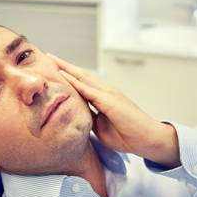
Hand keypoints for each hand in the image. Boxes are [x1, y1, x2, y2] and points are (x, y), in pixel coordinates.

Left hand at [48, 54, 180, 167]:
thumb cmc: (127, 135)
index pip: (82, 83)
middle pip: (81, 75)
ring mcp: (109, 94)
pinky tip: (63, 75)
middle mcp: (105, 91)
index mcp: (103, 97)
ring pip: (83, 77)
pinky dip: (75, 81)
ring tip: (52, 60)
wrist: (148, 140)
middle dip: (64, 66)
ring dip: (67, 68)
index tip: (53, 70)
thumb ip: (90, 118)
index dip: (68, 75)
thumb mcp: (101, 127)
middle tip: (48, 57)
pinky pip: (88, 90)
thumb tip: (76, 116)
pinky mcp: (110, 101)